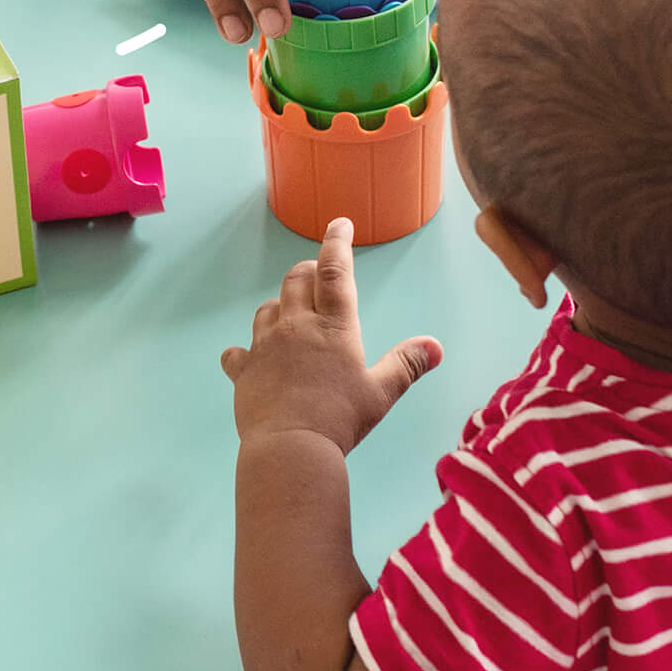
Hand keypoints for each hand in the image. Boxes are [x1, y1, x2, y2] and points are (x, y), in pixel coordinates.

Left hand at [222, 220, 439, 455]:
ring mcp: (265, 345)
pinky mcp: (243, 369)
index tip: (339, 224)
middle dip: (308, 270)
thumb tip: (434, 345)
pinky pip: (237, 352)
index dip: (337, 242)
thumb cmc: (341, 418)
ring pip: (267, 307)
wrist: (291, 446)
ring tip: (290, 315)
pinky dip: (244, 352)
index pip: (334, 270)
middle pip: (297, 279)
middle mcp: (296, 325)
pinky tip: (248, 359)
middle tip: (318, 275)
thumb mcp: (381, 392)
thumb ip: (406, 365)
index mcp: (333, 326)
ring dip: (280, 305)